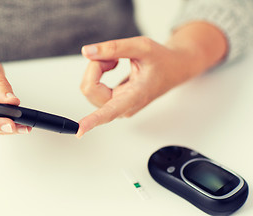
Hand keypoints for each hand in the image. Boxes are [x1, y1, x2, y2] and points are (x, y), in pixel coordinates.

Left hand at [76, 36, 196, 137]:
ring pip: (89, 88)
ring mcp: (117, 107)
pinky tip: (112, 66)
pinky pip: (92, 88)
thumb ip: (113, 48)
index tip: (80, 131)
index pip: (110, 111)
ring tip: (115, 61)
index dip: (92, 121)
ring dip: (96, 69)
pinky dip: (97, 73)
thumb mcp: (141, 46)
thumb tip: (87, 52)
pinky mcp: (111, 103)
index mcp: (135, 96)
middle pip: (90, 89)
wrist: (174, 68)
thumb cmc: (161, 60)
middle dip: (95, 67)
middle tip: (113, 57)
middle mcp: (124, 107)